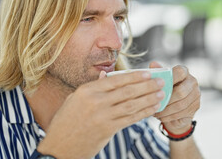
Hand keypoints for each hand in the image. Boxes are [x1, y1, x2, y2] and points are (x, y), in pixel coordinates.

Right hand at [37, 70, 164, 158]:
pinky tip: (152, 109)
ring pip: (132, 105)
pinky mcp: (108, 130)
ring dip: (149, 99)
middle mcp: (95, 102)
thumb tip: (105, 75)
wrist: (60, 147)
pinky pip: (130, 119)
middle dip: (147, 86)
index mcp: (87, 91)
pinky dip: (143, 113)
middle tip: (161, 82)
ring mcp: (102, 117)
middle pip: (127, 91)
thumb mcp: (74, 99)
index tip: (147, 74)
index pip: (115, 80)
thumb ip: (92, 87)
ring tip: (161, 95)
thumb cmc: (66, 121)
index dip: (134, 76)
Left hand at [151, 62, 200, 134]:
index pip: (179, 72)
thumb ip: (157, 72)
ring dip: (166, 110)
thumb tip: (153, 63)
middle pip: (180, 91)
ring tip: (155, 112)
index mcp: (184, 71)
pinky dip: (169, 116)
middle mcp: (193, 81)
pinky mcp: (196, 106)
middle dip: (166, 99)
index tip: (158, 86)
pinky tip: (161, 116)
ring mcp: (196, 94)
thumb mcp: (160, 81)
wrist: (175, 107)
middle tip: (154, 104)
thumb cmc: (166, 90)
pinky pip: (181, 113)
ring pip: (180, 104)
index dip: (170, 79)